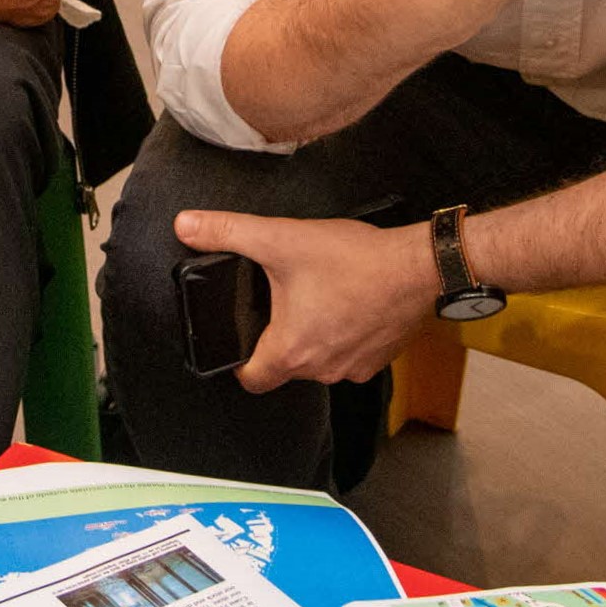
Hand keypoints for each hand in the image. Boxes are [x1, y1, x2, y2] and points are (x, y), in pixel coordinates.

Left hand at [177, 208, 438, 391]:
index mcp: (291, 351)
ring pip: (318, 361)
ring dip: (314, 335)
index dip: (239, 362)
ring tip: (318, 296)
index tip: (241, 338)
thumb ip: (229, 232)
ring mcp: (353, 368)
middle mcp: (321, 369)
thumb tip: (186, 226)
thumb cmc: (355, 260)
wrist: (418, 266)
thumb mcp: (281, 239)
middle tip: (284, 299)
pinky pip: (349, 356)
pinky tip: (348, 304)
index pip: (250, 380)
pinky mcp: (379, 360)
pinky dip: (344, 336)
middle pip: (284, 366)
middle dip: (280, 336)